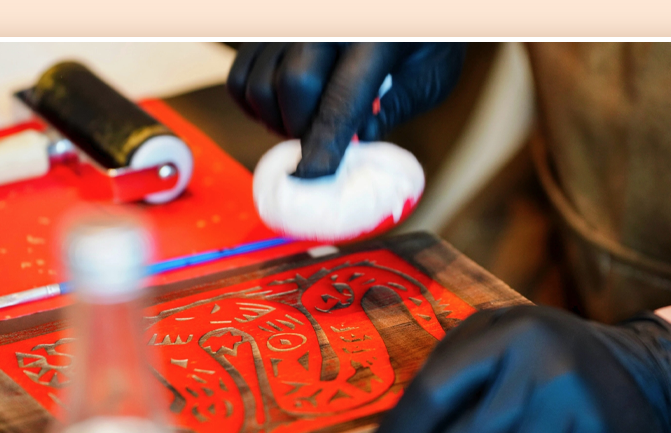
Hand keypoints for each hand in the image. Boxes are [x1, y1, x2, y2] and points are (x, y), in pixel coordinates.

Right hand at [227, 43, 465, 177]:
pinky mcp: (268, 29)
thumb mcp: (430, 75)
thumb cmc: (424, 39)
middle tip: (321, 143)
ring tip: (305, 123)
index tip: (312, 177)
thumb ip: (395, 108)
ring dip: (277, 119)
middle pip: (294, 86)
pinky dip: (253, 104)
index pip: (342, 99)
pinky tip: (283, 108)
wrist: (408, 9)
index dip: (324, 146)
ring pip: (260, 84)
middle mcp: (328, 21)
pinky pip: (240, 75)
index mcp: (377, 35)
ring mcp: (293, 21)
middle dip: (303, 129)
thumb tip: (354, 144)